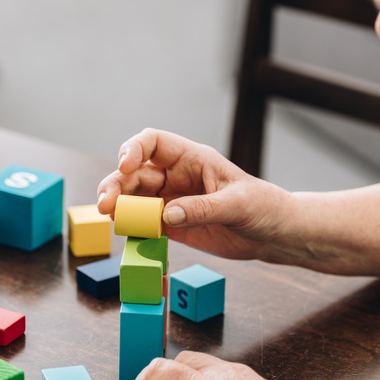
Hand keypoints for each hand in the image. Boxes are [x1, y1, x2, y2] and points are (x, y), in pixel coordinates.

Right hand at [96, 128, 292, 259]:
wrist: (273, 234)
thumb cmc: (263, 207)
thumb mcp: (237, 205)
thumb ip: (202, 208)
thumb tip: (167, 214)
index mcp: (192, 158)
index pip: (153, 142)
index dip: (133, 149)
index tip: (124, 165)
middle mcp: (176, 176)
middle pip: (134, 173)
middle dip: (116, 185)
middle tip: (105, 206)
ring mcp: (172, 201)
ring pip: (134, 199)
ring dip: (118, 207)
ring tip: (109, 219)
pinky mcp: (173, 226)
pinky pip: (145, 224)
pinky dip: (132, 230)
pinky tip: (127, 237)